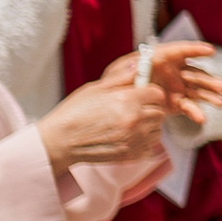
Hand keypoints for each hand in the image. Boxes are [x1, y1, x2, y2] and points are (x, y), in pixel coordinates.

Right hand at [38, 80, 168, 173]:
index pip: (157, 94)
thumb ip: (121, 78)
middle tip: (134, 109)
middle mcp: (134, 120)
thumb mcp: (96, 89)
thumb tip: (138, 65)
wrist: (61, 141)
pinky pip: (150, 145)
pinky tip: (127, 136)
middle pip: (160, 111)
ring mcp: (135, 139)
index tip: (141, 95)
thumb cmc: (74, 112)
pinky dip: (144, 141)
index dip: (150, 93)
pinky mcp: (132, 154)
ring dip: (148, 125)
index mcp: (126, 100)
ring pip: (157, 129)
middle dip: (150, 108)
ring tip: (129, 123)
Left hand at [99, 41, 221, 126]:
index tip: (210, 51)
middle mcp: (171, 72)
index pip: (178, 51)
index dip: (194, 50)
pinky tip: (201, 118)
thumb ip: (124, 72)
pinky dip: (195, 112)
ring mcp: (175, 87)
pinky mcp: (175, 103)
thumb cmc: (112, 87)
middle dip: (210, 81)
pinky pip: (188, 106)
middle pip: (194, 73)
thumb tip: (136, 64)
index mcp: (157, 60)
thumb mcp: (114, 78)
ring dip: (210, 96)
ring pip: (196, 89)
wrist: (112, 109)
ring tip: (221, 103)